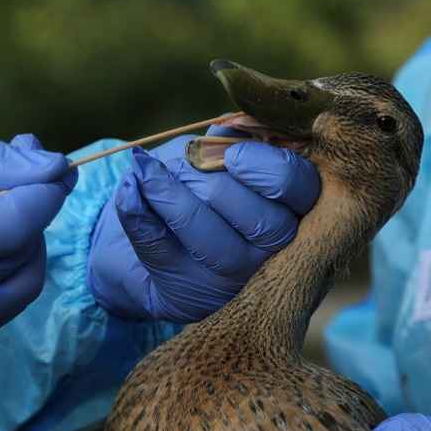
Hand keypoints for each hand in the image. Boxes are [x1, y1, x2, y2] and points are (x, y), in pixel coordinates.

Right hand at [0, 134, 75, 343]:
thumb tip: (57, 168)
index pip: (19, 221)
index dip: (46, 189)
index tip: (48, 161)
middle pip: (26, 252)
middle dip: (34, 211)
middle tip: (17, 173)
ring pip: (24, 281)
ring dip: (26, 242)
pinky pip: (3, 304)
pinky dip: (9, 270)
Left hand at [87, 129, 319, 321]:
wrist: (159, 238)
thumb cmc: (202, 185)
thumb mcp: (221, 157)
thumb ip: (232, 142)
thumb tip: (222, 134)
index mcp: (295, 211)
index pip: (301, 188)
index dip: (267, 167)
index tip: (231, 155)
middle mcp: (274, 254)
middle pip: (260, 220)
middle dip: (211, 183)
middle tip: (183, 163)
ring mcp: (232, 280)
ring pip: (212, 243)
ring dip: (170, 195)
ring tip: (144, 170)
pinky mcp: (188, 296)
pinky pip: (162, 252)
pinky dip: (138, 214)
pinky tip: (129, 188)